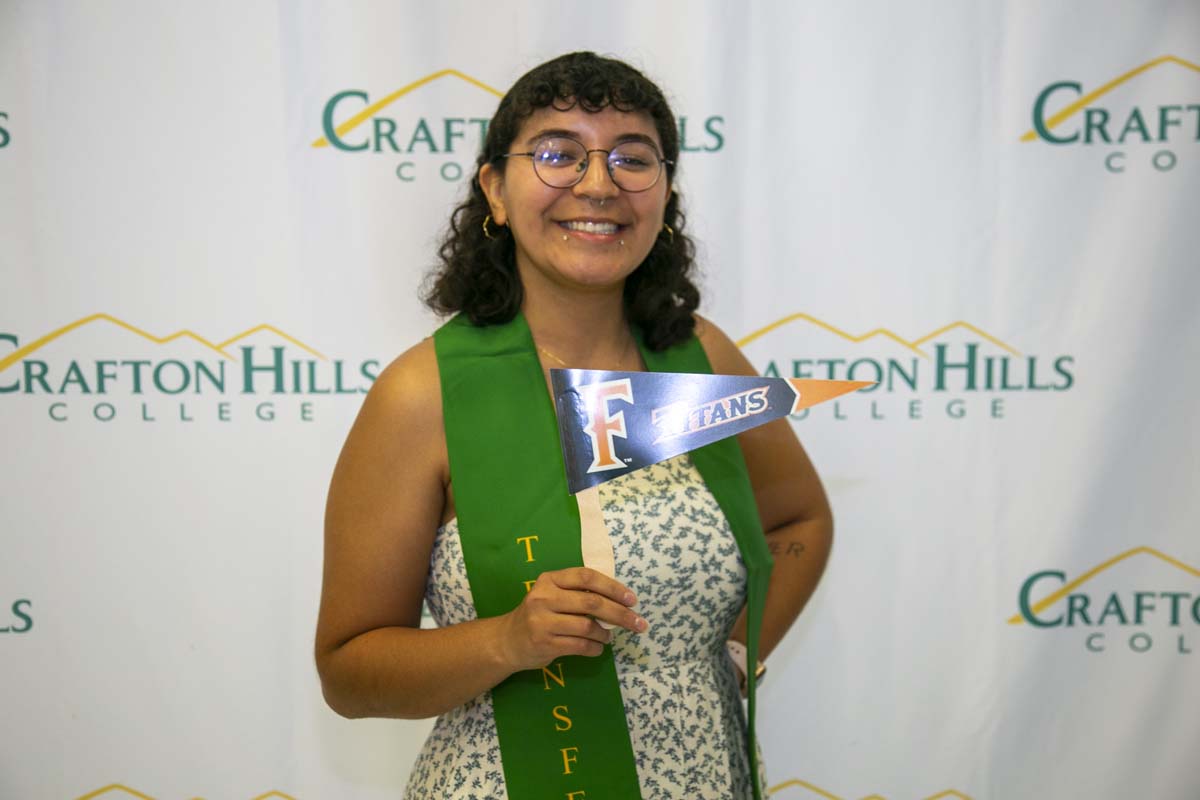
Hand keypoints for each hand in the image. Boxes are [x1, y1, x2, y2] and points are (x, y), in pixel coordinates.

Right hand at [498, 567, 647, 670]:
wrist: (507, 641)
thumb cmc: (538, 615)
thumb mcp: (552, 595)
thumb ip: (578, 593)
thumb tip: (619, 600)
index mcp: (549, 580)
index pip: (586, 577)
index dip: (612, 587)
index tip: (632, 599)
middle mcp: (544, 597)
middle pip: (591, 603)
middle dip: (620, 614)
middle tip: (638, 623)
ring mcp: (542, 621)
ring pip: (587, 626)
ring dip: (605, 633)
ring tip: (608, 637)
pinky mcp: (544, 643)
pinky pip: (579, 645)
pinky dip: (595, 648)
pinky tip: (597, 648)